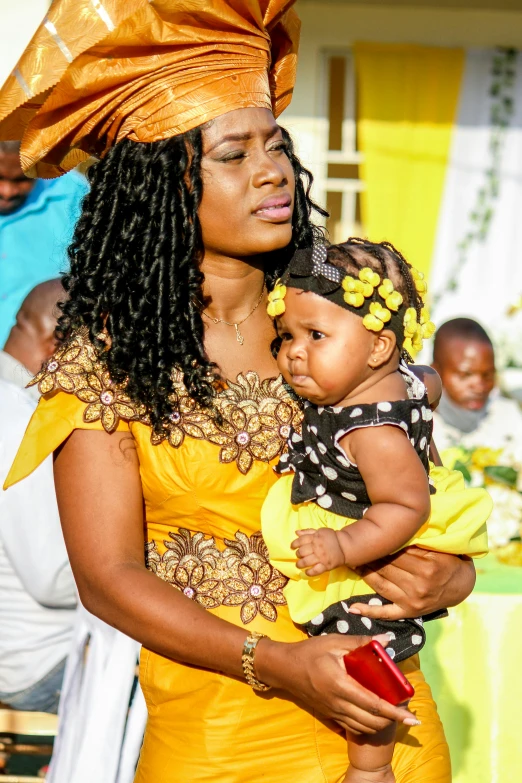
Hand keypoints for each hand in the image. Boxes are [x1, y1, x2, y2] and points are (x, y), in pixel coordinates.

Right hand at [256, 634, 419, 734]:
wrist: (284, 667)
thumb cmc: (310, 651)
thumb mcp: (334, 641)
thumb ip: (361, 642)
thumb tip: (386, 640)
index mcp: (341, 684)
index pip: (373, 704)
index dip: (395, 712)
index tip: (412, 718)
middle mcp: (338, 703)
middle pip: (371, 721)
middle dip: (392, 720)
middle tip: (405, 711)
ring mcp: (333, 712)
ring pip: (363, 728)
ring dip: (380, 724)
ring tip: (392, 713)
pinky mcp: (329, 715)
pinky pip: (352, 727)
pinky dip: (367, 726)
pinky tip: (373, 717)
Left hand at [291, 528, 344, 575]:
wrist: (344, 545)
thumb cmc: (331, 537)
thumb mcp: (320, 531)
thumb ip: (308, 531)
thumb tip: (296, 532)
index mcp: (315, 538)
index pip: (301, 540)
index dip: (294, 544)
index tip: (292, 547)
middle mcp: (317, 547)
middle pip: (302, 552)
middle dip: (298, 554)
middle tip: (298, 556)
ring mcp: (321, 557)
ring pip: (306, 561)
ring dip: (300, 564)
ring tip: (299, 565)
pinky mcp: (326, 566)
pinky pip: (315, 571)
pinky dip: (309, 573)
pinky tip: (306, 572)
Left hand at [349, 547, 475, 620]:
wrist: (462, 586)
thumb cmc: (448, 561)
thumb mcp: (438, 549)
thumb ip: (417, 544)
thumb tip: (391, 534)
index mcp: (428, 567)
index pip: (395, 553)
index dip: (380, 545)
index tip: (368, 538)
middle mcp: (419, 586)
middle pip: (385, 568)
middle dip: (368, 557)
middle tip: (355, 548)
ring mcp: (412, 601)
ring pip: (380, 585)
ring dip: (363, 573)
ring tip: (351, 563)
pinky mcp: (409, 612)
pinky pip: (386, 613)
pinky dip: (368, 611)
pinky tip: (352, 608)